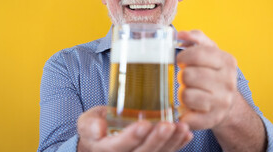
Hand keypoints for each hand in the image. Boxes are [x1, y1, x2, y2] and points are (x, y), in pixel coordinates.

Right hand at [77, 106, 192, 151]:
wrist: (102, 137)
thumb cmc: (96, 126)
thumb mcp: (86, 123)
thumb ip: (90, 125)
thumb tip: (98, 129)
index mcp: (106, 150)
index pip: (119, 147)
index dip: (131, 138)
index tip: (144, 124)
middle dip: (156, 141)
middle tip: (168, 125)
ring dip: (171, 143)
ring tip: (182, 127)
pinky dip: (177, 145)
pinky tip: (186, 134)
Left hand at [177, 30, 237, 129]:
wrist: (228, 103)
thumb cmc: (213, 73)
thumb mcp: (210, 51)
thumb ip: (196, 38)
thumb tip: (180, 34)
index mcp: (227, 61)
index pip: (197, 54)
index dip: (183, 57)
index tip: (181, 60)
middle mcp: (228, 82)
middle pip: (188, 75)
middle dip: (182, 76)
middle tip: (187, 78)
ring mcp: (222, 103)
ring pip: (186, 95)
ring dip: (183, 93)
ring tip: (190, 91)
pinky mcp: (213, 120)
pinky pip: (188, 116)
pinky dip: (183, 113)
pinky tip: (189, 108)